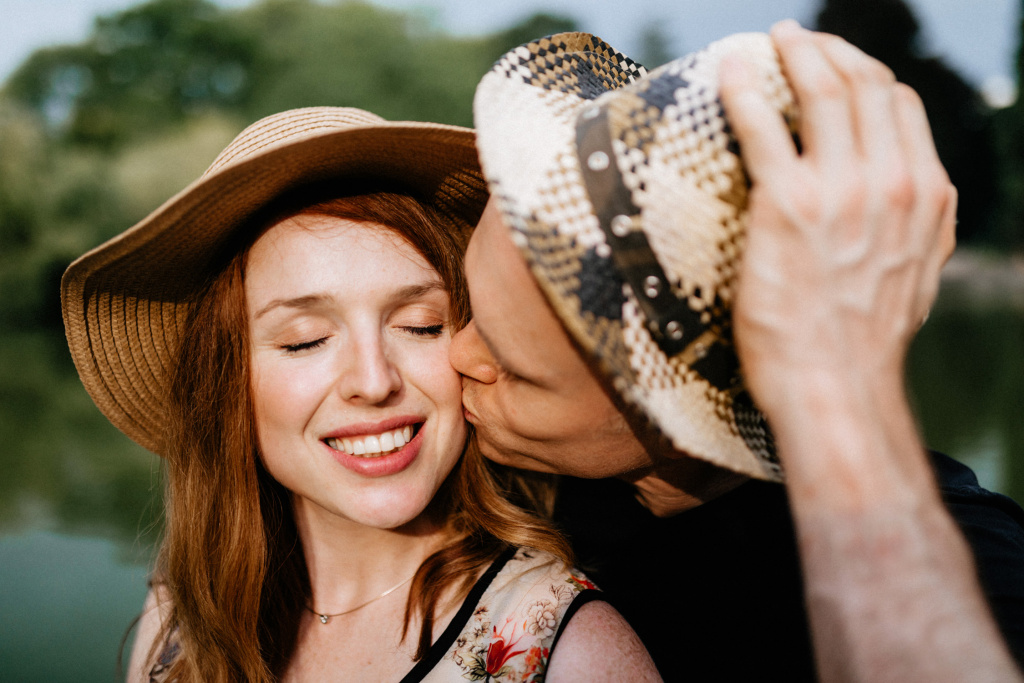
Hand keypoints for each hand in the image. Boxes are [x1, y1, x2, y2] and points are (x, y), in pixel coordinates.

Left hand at [719, 20, 955, 414]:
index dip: (866, 74)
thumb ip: (923, 231)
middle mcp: (891, 182)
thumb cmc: (863, 343)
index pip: (901, 106)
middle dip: (830, 51)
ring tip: (774, 41)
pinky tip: (731, 70)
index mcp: (926, 196)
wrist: (832, 385)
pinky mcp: (786, 203)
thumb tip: (920, 206)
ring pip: (822, 90)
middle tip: (798, 41)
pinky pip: (762, 124)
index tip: (836, 67)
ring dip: (796, 52)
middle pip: (864, 85)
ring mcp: (840, 189)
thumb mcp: (917, 279)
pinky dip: (745, 87)